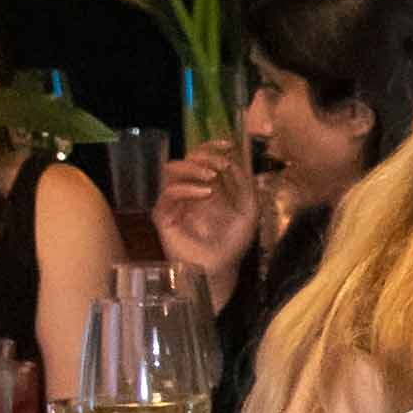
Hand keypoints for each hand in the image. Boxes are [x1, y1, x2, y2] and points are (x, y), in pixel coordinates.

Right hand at [152, 138, 258, 290]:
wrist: (220, 268)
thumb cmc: (233, 242)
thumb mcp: (248, 210)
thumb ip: (243, 185)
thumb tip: (235, 160)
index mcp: (207, 185)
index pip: (203, 157)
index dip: (212, 146)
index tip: (228, 144)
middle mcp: (188, 190)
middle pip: (186, 159)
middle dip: (203, 156)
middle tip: (219, 163)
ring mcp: (174, 202)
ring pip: (171, 171)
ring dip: (193, 168)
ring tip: (212, 177)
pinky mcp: (164, 215)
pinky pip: (169, 194)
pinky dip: (187, 188)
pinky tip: (206, 193)